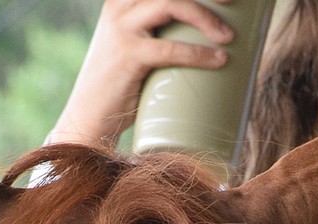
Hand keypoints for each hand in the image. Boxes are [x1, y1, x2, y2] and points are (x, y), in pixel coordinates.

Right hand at [49, 0, 235, 146]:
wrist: (88, 118)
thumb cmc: (120, 87)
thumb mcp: (136, 47)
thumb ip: (159, 33)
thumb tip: (210, 38)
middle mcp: (120, 4)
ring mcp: (122, 27)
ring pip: (173, 3)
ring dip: (206, 17)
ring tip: (228, 36)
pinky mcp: (128, 55)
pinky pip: (170, 48)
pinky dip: (198, 53)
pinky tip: (219, 60)